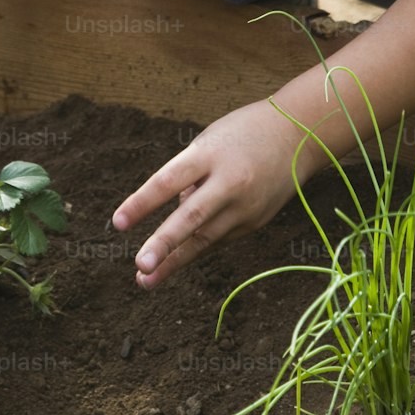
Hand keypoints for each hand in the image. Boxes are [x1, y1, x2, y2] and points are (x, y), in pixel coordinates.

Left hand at [112, 99, 304, 287]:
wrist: (297, 136)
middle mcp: (229, 183)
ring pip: (205, 238)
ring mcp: (246, 206)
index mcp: (209, 154)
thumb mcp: (207, 142)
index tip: (117, 224)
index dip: (141, 203)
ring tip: (146, 280)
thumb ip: (187, 176)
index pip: (168, 180)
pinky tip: (176, 260)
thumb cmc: (240, 134)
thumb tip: (173, 218)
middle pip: (191, 216)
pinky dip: (197, 248)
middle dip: (165, 243)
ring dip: (174, 262)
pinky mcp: (256, 222)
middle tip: (139, 266)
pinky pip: (219, 237)